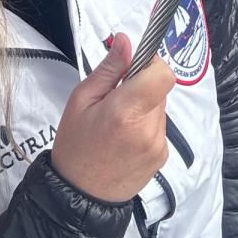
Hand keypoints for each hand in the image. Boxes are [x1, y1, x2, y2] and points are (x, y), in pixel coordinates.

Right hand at [51, 32, 173, 202]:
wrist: (80, 196)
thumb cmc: (75, 147)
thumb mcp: (81, 100)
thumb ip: (109, 69)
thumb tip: (125, 41)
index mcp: (125, 112)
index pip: (162, 74)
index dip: (151, 63)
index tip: (133, 66)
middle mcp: (147, 130)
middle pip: (160, 88)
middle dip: (141, 85)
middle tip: (116, 98)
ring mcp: (157, 145)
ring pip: (160, 106)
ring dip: (144, 105)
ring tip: (118, 121)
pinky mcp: (162, 156)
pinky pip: (160, 126)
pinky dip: (146, 124)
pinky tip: (125, 136)